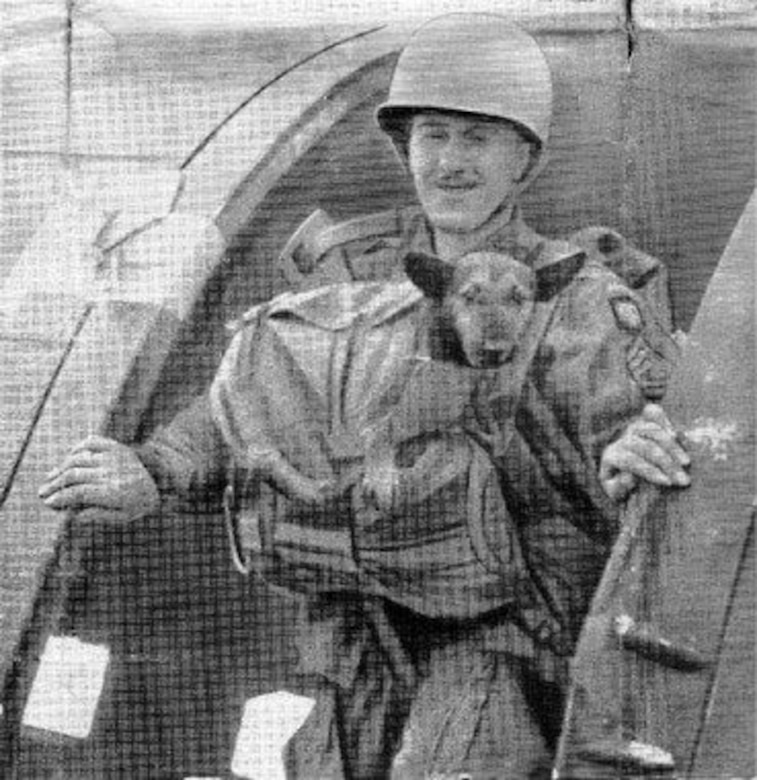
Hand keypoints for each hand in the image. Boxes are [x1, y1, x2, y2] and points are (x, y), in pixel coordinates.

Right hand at [38, 435, 159, 522]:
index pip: (78, 493)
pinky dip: (77, 449)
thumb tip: (71, 516)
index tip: (48, 503)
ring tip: (50, 478)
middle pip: (73, 475)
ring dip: (60, 468)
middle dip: (55, 485)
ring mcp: (114, 456)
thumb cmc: (141, 502)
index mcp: (115, 491)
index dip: (60, 498)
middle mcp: (113, 471)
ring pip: (78, 458)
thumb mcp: (124, 516)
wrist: (165, 479)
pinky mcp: (117, 446)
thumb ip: (98, 516)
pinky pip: (91, 442)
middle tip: (42, 493)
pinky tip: (68, 458)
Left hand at [600, 403, 690, 502]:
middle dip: (665, 463)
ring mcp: (631, 429)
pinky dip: (664, 419)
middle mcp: (620, 440)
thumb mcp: (616, 493)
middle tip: (683, 479)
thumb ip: (619, 488)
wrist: (621, 473)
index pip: (629, 460)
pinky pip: (652, 413)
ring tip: (686, 463)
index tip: (668, 483)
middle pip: (644, 446)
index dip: (649, 471)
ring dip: (671, 446)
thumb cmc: (621, 486)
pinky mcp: (643, 421)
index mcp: (610, 456)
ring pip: (651, 431)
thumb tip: (630, 477)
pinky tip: (676, 435)